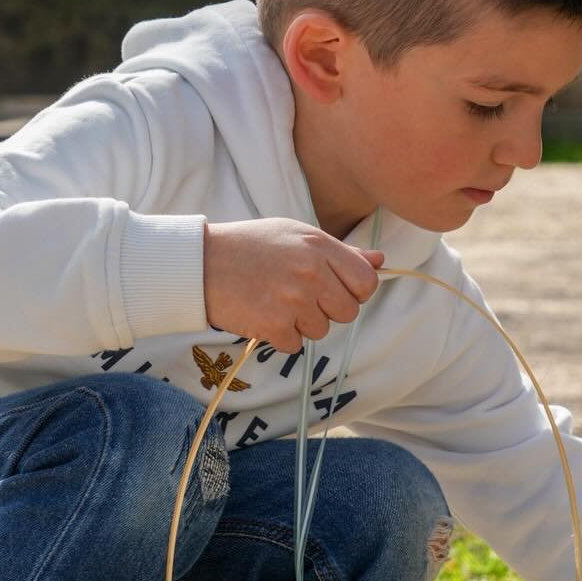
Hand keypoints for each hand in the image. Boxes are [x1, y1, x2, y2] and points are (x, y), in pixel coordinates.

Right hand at [204, 218, 383, 353]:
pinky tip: (262, 314)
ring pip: (321, 330)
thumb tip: (380, 261)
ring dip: (301, 324)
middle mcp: (312, 272)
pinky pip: (294, 344)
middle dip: (327, 310)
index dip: (354, 291)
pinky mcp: (274, 325)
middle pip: (348, 312)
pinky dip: (279, 336)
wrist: (201, 262)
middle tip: (298, 297)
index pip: (366, 282)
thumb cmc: (250, 246)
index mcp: (320, 246)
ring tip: (275, 301)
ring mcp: (293, 300)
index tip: (334, 290)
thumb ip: (341, 252)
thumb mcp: (296, 235)